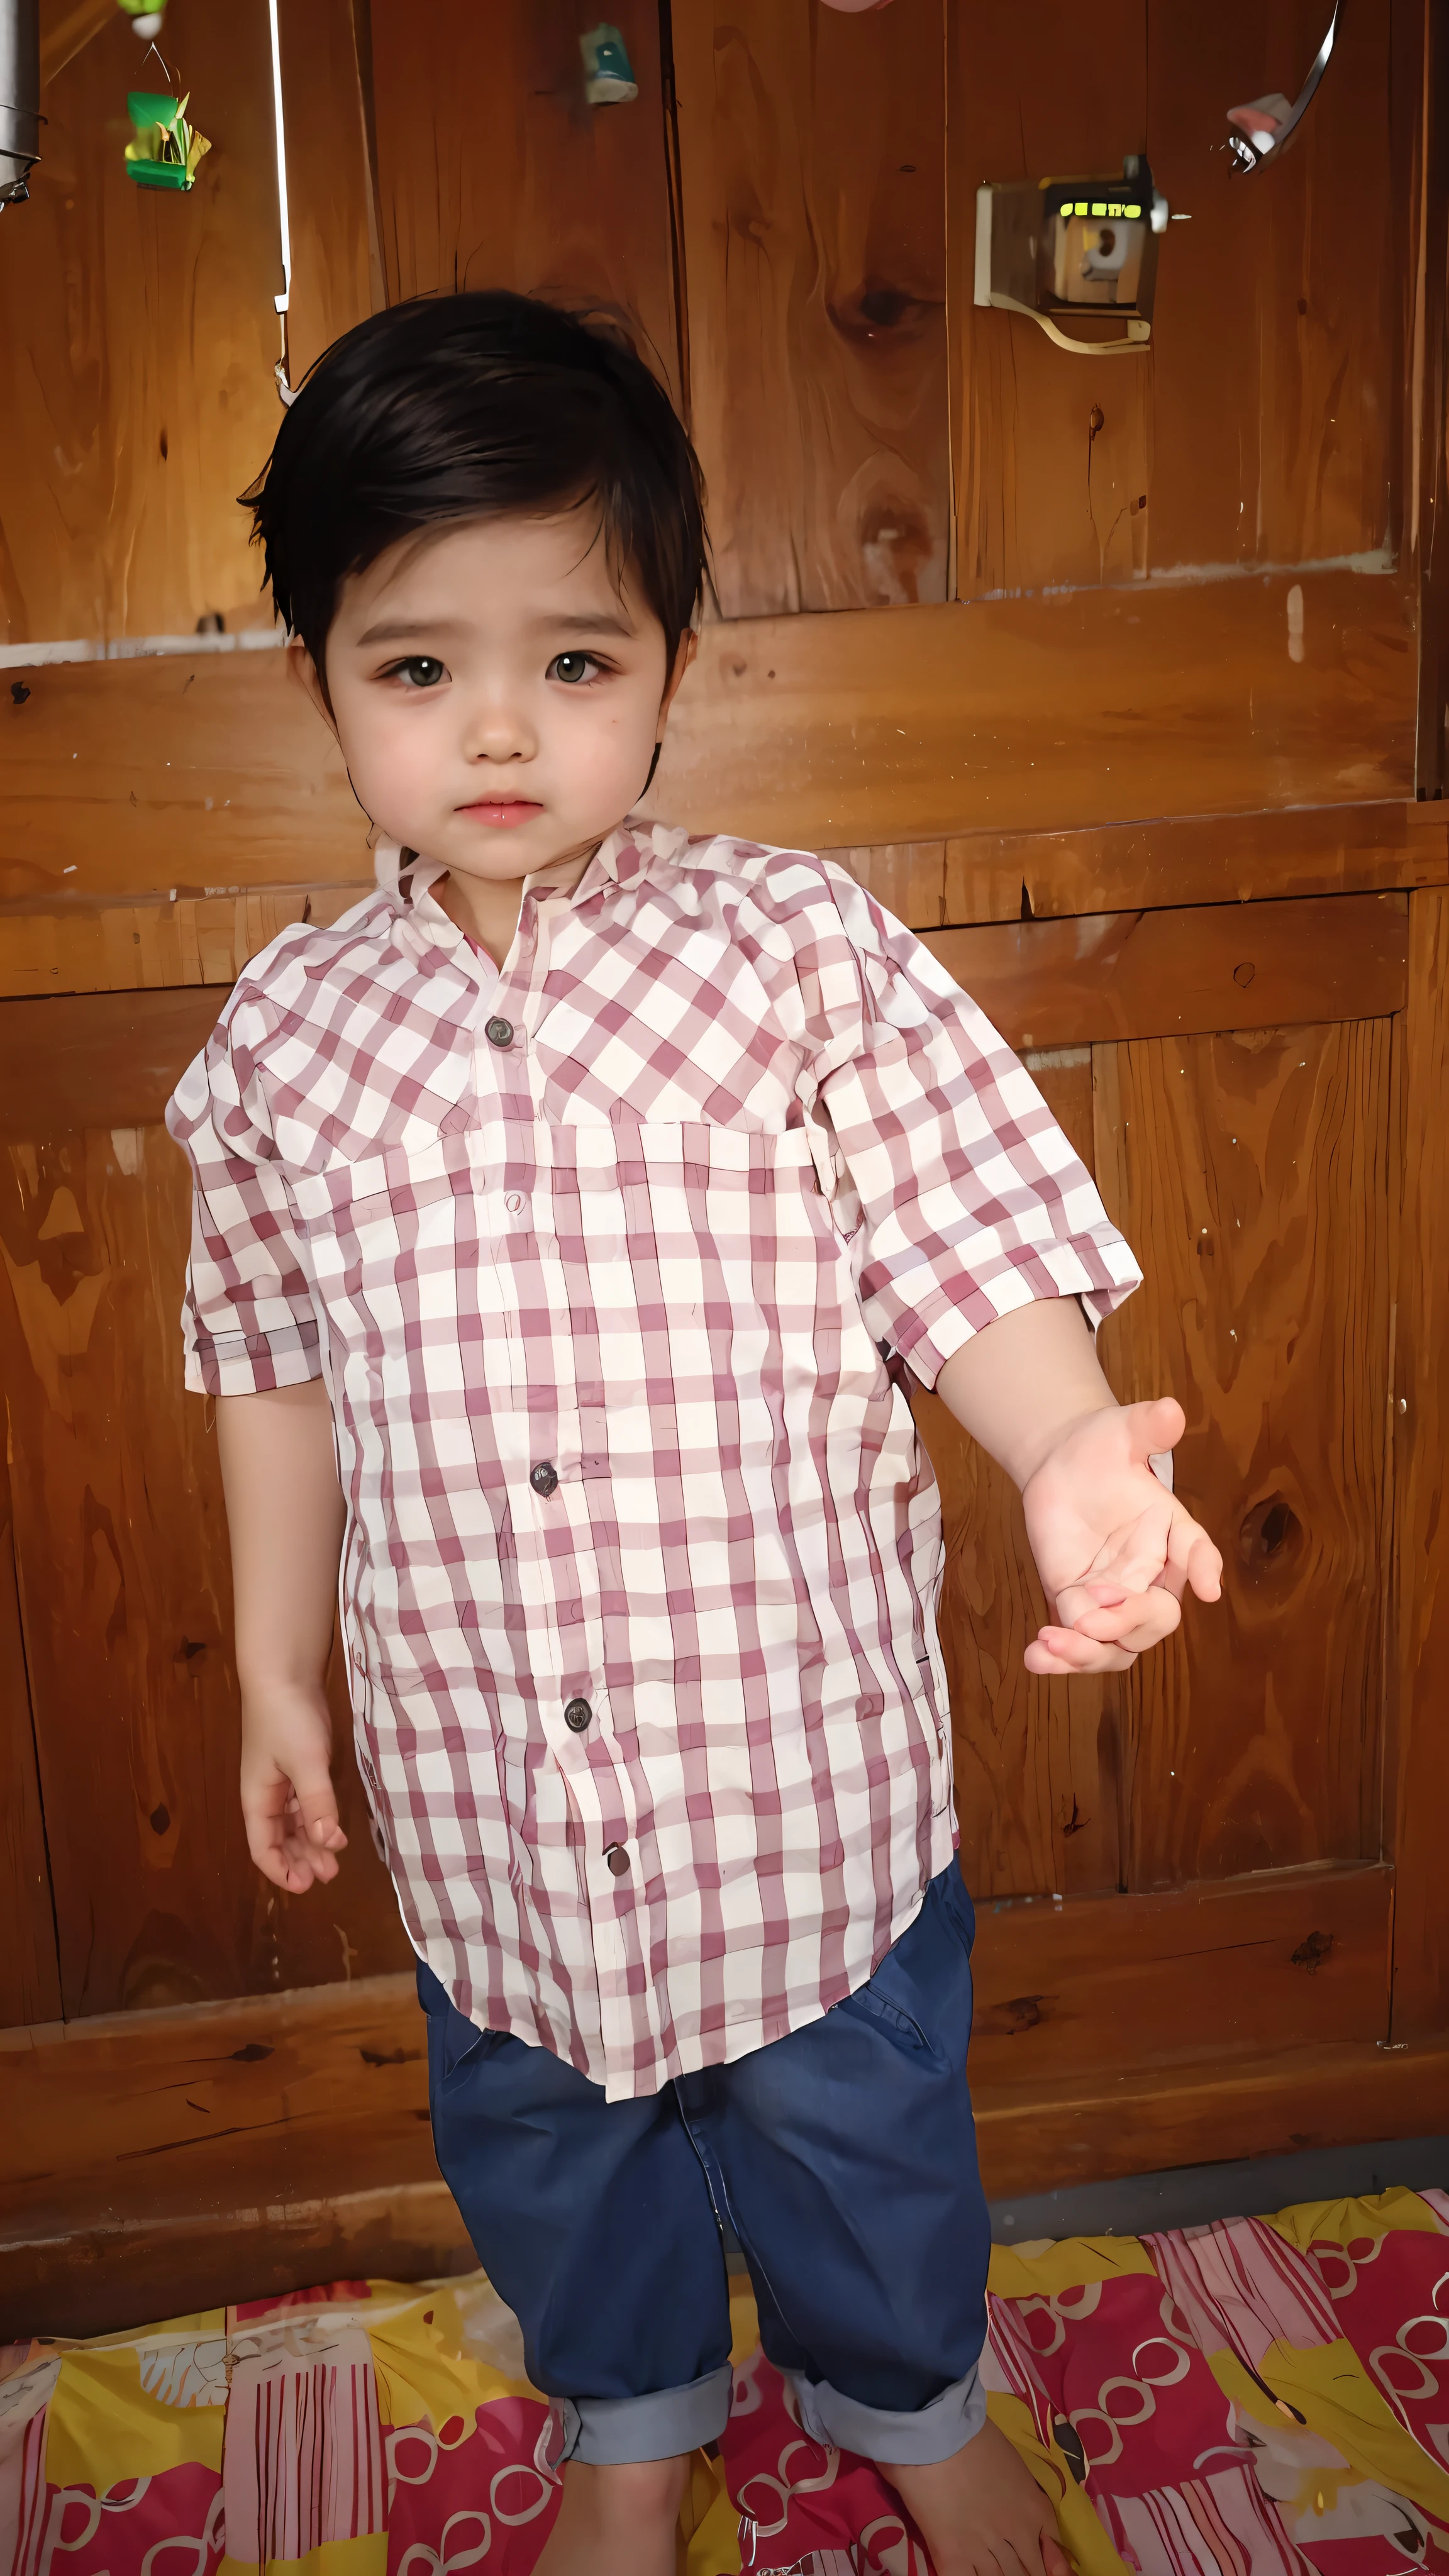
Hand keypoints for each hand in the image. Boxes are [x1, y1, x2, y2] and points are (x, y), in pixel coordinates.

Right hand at [239, 1681, 347, 1891]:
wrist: (285, 1672)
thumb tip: (330, 1844)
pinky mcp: (300, 1765)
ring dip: (312, 1842)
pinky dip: (318, 1818)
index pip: (262, 1848)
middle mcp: (266, 1795)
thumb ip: (318, 1804)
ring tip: (335, 1860)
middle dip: (301, 1859)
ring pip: (294, 1823)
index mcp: (257, 1799)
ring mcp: (282, 1780)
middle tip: (330, 1874)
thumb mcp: (306, 1763)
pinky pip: (306, 1803)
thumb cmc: (287, 1719)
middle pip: (279, 1839)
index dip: (281, 1870)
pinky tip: (335, 1827)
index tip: (306, 1885)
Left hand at [1021, 1396, 1221, 1674]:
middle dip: (1130, 1622)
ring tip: (1053, 1643)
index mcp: (1172, 1532)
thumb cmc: (1102, 1447)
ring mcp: (1113, 1594)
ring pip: (1119, 1646)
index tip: (1207, 1588)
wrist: (1061, 1461)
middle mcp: (1149, 1572)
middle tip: (1094, 1612)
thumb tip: (1170, 1411)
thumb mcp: (1122, 1429)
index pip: (1196, 1552)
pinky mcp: (1076, 1601)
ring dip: (1090, 1654)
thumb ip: (1147, 1425)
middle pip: (1156, 1617)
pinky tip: (1033, 1656)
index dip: (1204, 1569)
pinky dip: (1060, 1657)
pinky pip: (1079, 1642)